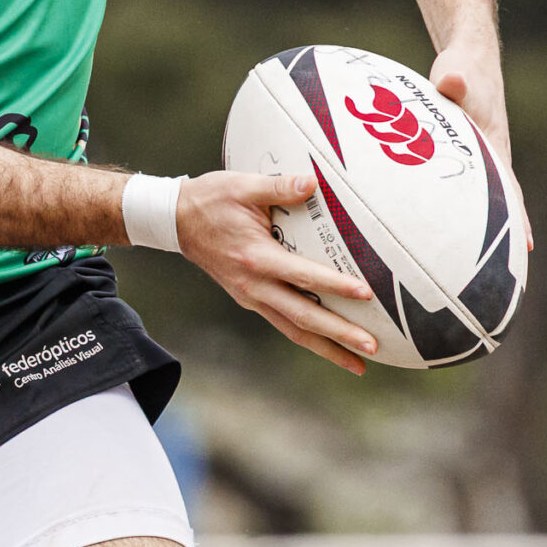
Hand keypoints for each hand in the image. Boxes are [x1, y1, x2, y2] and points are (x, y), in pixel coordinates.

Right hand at [176, 170, 378, 375]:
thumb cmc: (209, 200)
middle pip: (302, 318)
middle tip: (372, 347)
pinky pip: (283, 323)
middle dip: (339, 335)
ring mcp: (250, 296)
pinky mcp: (249, 298)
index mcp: (255, 258)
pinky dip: (308, 337)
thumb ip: (279, 187)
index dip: (335, 286)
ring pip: (293, 329)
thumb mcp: (242, 186)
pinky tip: (329, 345)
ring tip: (358, 364)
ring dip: (327, 348)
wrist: (175, 220)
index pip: (303, 276)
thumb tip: (312, 183)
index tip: (364, 294)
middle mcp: (253, 285)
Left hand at [429, 41, 530, 250]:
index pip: (507, 188)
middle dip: (507, 234)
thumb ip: (454, 82)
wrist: (468, 60)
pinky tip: (447, 230)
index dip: (516, 217)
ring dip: (482, 228)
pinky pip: (462, 189)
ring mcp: (478, 158)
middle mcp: (490, 157)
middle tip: (510, 271)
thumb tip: (452, 82)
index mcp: (492, 145)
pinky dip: (460, 210)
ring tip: (479, 264)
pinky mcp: (462, 155)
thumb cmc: (462, 69)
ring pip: (483, 200)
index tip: (526, 246)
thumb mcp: (456, 74)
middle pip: (501, 203)